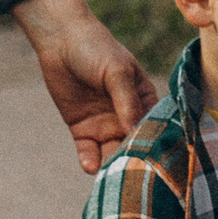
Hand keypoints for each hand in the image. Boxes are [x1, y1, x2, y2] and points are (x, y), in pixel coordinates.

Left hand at [12, 0, 158, 176]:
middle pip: (134, 145)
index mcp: (144, 100)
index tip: (157, 162)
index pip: (154, 128)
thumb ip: (127, 102)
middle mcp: (126, 116)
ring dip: (111, 166)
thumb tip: (135, 132)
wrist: (60, 40)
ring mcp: (104, 124)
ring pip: (111, 153)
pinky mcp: (82, 129)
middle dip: (134, 161)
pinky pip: (88, 151)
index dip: (156, 145)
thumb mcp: (117, 72)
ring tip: (111, 177)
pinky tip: (90, 166)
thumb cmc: (96, 49)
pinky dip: (89, 160)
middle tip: (133, 177)